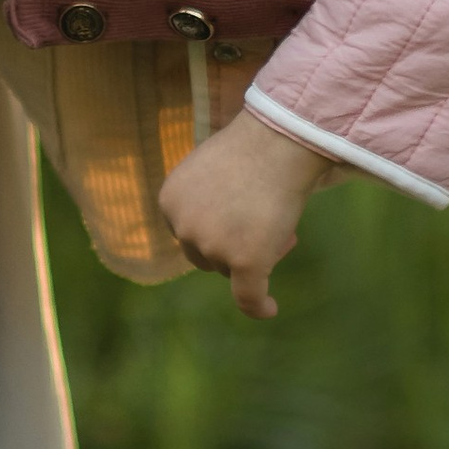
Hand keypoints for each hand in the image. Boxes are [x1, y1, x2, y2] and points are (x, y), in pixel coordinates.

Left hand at [155, 109, 331, 320]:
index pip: (188, 232)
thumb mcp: (208, 170)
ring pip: (231, 269)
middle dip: (231, 244)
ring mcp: (212, 247)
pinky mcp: (244, 262)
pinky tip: (269, 309)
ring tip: (279, 227)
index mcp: (169, 202)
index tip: (238, 215)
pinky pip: (248, 296)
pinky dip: (258, 306)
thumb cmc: (251, 146)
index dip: (216, 228)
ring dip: (251, 255)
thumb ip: (202, 198)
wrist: (279, 140)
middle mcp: (183, 228)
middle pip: (205, 255)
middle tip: (263, 221)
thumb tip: (216, 221)